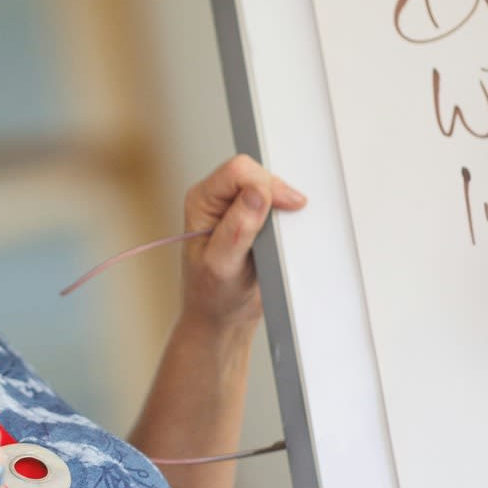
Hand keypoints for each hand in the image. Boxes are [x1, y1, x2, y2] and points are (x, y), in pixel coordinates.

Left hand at [179, 155, 305, 334]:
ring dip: (281, 205)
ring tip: (278, 236)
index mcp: (201, 201)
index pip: (237, 171)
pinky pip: (276, 202)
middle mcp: (217, 199)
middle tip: (281, 228)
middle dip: (274, 194)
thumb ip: (237, 229)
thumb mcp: (222, 266)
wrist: (222, 316)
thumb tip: (255, 195)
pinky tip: (282, 236)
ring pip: (269, 185)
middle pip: (256, 172)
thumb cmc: (212, 295)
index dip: (263, 185)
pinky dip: (285, 216)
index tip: (282, 207)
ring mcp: (236, 207)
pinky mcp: (253, 217)